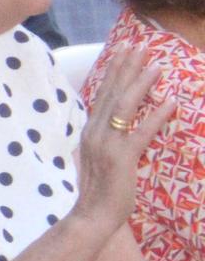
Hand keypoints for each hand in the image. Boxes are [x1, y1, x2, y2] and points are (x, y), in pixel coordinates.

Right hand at [74, 49, 176, 234]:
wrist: (92, 215)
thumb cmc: (98, 190)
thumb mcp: (98, 158)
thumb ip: (105, 138)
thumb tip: (115, 124)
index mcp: (89, 131)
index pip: (102, 94)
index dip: (115, 71)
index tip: (125, 50)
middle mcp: (94, 133)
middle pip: (112, 93)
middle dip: (126, 67)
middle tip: (140, 45)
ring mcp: (106, 145)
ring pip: (124, 107)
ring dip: (141, 84)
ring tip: (156, 66)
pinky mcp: (122, 158)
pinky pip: (141, 132)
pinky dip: (157, 116)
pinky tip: (172, 102)